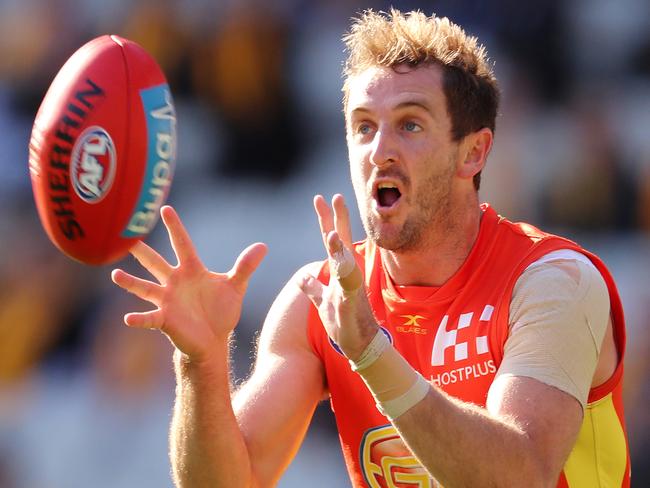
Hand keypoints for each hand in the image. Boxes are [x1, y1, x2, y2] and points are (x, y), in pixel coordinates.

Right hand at [111, 206, 266, 362]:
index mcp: (191, 270)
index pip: (182, 244)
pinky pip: (150, 318)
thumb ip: (245, 266)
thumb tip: (263, 246)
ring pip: (145, 288)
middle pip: (156, 262)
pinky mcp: (165, 320)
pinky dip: (139, 318)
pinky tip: (128, 318)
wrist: (213, 340)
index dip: (175, 227)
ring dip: (130, 282)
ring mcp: (167, 301)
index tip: (166, 208)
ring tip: (115, 274)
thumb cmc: (221, 311)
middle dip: (142, 251)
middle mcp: (174, 282)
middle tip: (125, 237)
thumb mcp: (235, 287)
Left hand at [298, 194, 376, 359]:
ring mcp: (351, 286)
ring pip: (345, 260)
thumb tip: (302, 276)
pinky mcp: (352, 301)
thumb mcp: (323, 301)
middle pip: (341, 241)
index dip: (325, 220)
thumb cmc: (344, 322)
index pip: (331, 240)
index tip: (320, 199)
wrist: (360, 345)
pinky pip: (348, 283)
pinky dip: (344, 271)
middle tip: (334, 196)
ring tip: (332, 228)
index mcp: (339, 271)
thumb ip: (313, 287)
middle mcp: (347, 274)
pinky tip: (340, 262)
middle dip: (337, 219)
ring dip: (339, 244)